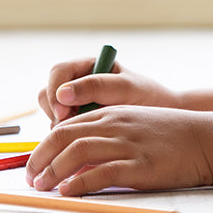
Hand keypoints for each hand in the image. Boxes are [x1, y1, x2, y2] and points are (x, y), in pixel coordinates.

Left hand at [26, 105, 212, 195]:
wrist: (205, 139)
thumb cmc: (170, 136)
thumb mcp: (134, 124)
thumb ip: (107, 134)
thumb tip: (77, 160)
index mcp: (112, 113)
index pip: (66, 126)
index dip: (44, 146)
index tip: (34, 165)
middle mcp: (115, 124)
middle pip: (64, 136)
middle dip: (40, 158)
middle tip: (31, 178)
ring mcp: (127, 144)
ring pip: (77, 151)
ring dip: (53, 170)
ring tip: (43, 187)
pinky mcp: (140, 165)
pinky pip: (100, 173)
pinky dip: (78, 183)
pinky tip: (68, 192)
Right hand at [37, 55, 180, 125]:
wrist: (163, 120)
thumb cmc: (149, 97)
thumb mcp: (126, 88)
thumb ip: (96, 87)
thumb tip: (62, 93)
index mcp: (89, 67)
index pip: (59, 72)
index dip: (54, 91)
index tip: (63, 112)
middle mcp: (78, 84)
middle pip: (48, 93)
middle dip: (54, 112)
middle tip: (69, 128)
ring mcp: (77, 105)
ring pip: (52, 114)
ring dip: (60, 127)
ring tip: (83, 136)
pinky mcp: (79, 125)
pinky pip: (62, 132)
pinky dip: (67, 139)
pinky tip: (85, 145)